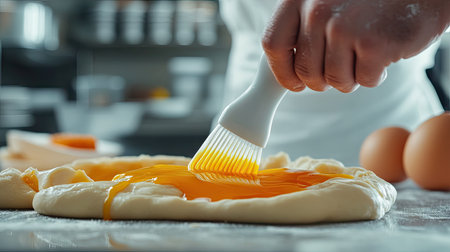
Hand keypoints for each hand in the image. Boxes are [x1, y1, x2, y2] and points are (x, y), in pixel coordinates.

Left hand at [262, 0, 449, 91]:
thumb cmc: (369, 0)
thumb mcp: (326, 2)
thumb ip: (303, 28)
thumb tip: (287, 71)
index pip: (274, 44)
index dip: (283, 71)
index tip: (294, 83)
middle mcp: (318, 10)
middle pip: (305, 70)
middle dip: (322, 80)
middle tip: (340, 69)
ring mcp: (345, 27)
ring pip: (333, 80)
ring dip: (350, 77)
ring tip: (364, 54)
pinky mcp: (374, 43)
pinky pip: (362, 81)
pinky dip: (373, 75)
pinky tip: (382, 53)